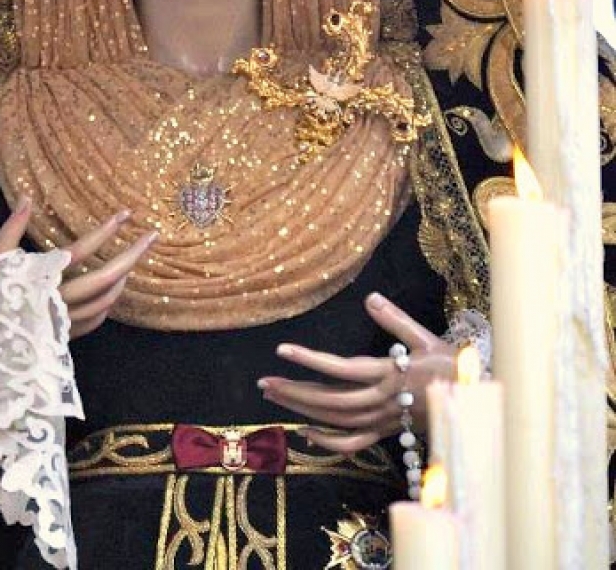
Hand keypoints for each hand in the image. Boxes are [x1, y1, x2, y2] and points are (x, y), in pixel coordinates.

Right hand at [0, 199, 157, 339]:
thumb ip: (12, 228)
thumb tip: (27, 198)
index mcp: (43, 278)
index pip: (81, 251)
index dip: (104, 231)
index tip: (124, 215)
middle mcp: (59, 301)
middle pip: (105, 279)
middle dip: (132, 256)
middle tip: (152, 237)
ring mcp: (65, 321)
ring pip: (104, 301)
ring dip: (121, 279)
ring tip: (131, 261)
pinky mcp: (64, 335)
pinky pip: (95, 320)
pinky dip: (106, 304)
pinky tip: (111, 292)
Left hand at [257, 291, 456, 453]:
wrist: (476, 404)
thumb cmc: (453, 366)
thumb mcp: (426, 337)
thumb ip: (396, 319)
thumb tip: (370, 298)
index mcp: (390, 375)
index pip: (341, 369)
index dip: (310, 360)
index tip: (282, 350)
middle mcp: (383, 401)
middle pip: (331, 400)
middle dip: (296, 391)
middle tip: (264, 382)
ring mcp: (383, 421)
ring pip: (337, 420)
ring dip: (304, 410)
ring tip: (276, 397)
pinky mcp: (386, 433)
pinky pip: (354, 444)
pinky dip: (328, 442)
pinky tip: (305, 432)